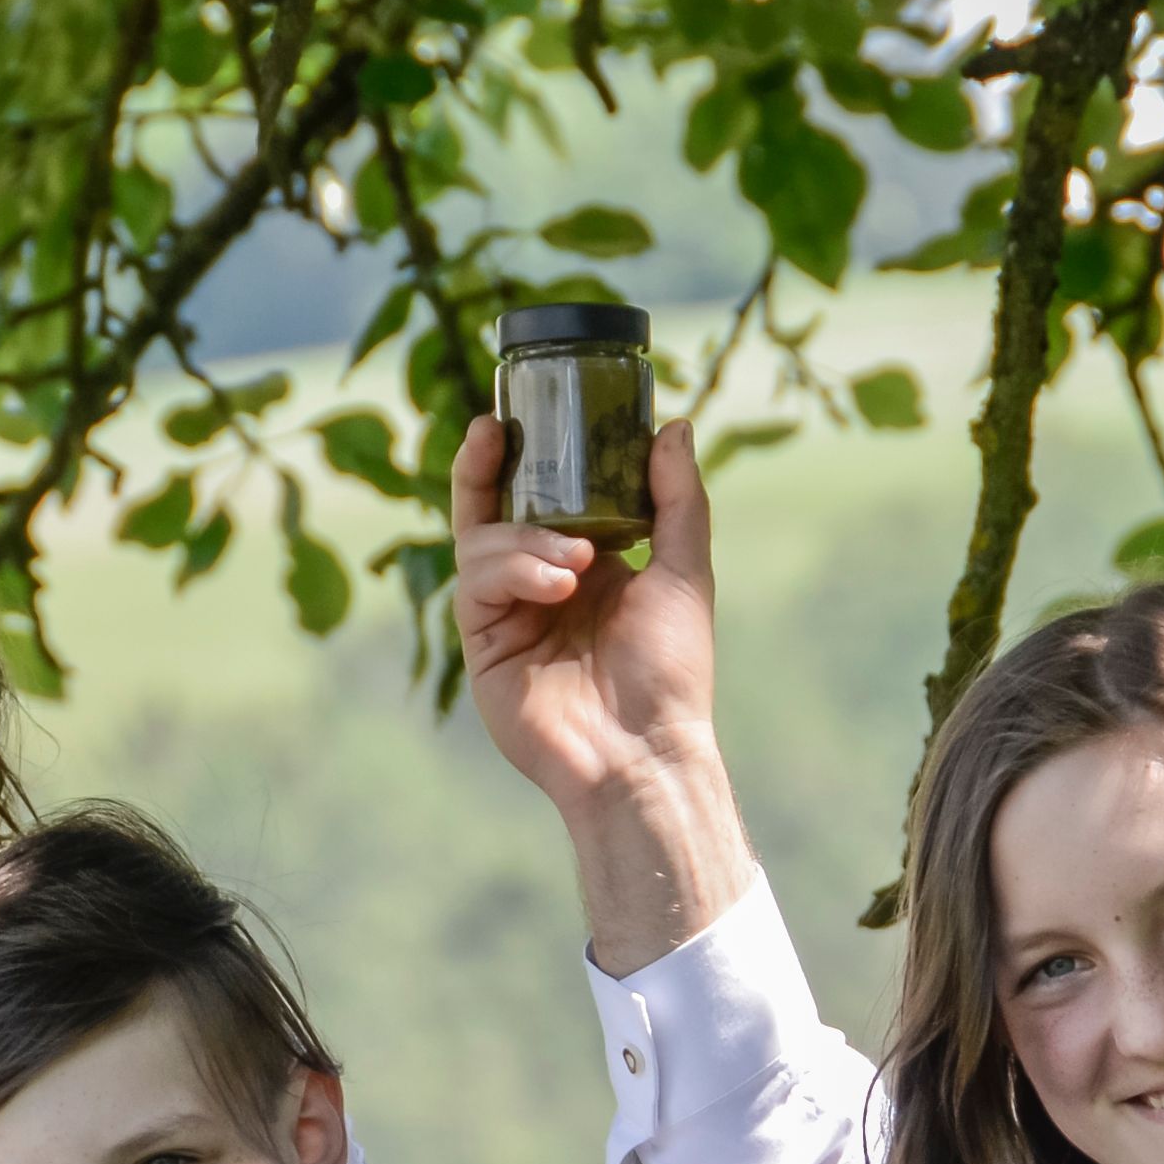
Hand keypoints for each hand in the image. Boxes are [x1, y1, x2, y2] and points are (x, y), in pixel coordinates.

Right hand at [452, 412, 721, 818]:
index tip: (523, 413)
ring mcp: (508, 615)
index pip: (543, 498)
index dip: (527, 456)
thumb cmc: (671, 672)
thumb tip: (674, 424)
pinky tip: (557, 583)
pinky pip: (478, 585)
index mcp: (584, 565)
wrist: (644, 750)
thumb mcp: (684, 572)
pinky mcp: (484, 646)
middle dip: (486, 468)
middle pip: (492, 510)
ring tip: (576, 560)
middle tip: (493, 430)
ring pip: (484, 543)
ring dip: (526, 539)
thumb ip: (678, 499)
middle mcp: (539, 585)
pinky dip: (515, 571)